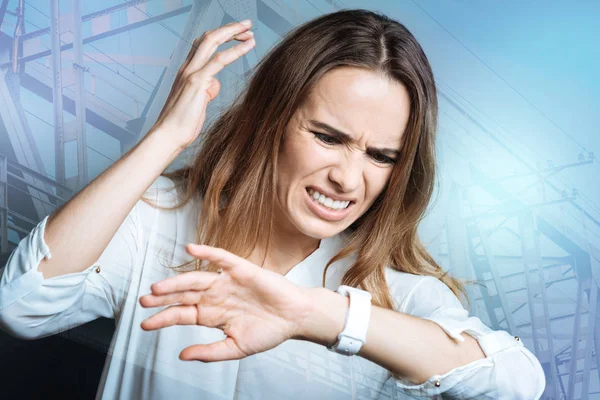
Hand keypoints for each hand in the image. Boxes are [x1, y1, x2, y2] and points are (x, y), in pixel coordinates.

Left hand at [138, 244, 311, 361]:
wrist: (295, 318)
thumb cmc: (269, 331)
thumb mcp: (236, 348)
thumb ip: (209, 352)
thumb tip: (182, 355)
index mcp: (213, 315)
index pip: (182, 314)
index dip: (163, 318)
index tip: (144, 324)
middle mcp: (216, 296)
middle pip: (183, 295)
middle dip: (163, 298)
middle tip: (143, 301)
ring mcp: (227, 282)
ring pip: (196, 279)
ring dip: (177, 282)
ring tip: (158, 287)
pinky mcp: (241, 269)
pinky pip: (221, 258)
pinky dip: (206, 252)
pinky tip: (190, 249)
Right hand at [150, 20, 254, 149]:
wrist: (169, 136)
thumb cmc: (182, 123)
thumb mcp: (198, 103)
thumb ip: (206, 90)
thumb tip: (214, 84)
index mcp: (187, 71)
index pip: (203, 45)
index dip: (221, 36)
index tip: (238, 34)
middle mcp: (188, 67)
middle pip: (208, 37)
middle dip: (229, 28)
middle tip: (247, 25)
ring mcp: (191, 73)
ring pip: (212, 41)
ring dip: (233, 32)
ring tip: (250, 31)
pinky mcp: (197, 82)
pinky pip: (219, 60)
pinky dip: (236, 50)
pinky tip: (249, 45)